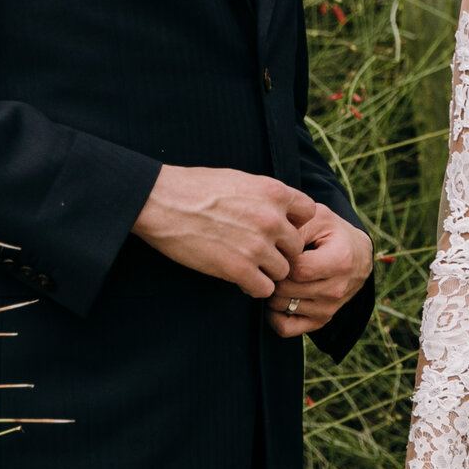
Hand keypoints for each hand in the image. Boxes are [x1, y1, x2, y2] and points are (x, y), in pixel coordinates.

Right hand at [131, 165, 314, 297]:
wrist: (160, 202)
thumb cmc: (194, 187)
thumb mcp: (239, 180)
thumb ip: (266, 196)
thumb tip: (281, 210)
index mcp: (274, 192)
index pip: (309, 213)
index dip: (295, 224)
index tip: (279, 230)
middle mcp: (272, 219)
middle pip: (297, 247)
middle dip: (281, 252)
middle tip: (261, 254)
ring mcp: (257, 246)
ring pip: (283, 271)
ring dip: (268, 272)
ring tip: (248, 267)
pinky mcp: (239, 269)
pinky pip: (264, 289)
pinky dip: (254, 287)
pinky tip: (239, 278)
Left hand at [265, 206, 372, 338]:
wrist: (357, 255)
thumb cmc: (333, 233)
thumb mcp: (319, 218)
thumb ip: (295, 225)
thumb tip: (269, 241)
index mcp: (340, 261)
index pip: (295, 269)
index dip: (278, 259)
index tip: (276, 249)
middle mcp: (337, 290)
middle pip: (285, 290)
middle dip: (271, 275)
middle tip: (269, 263)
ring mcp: (329, 309)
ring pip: (281, 306)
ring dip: (271, 291)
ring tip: (275, 276)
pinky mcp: (320, 321)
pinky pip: (285, 328)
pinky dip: (273, 315)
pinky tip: (277, 296)